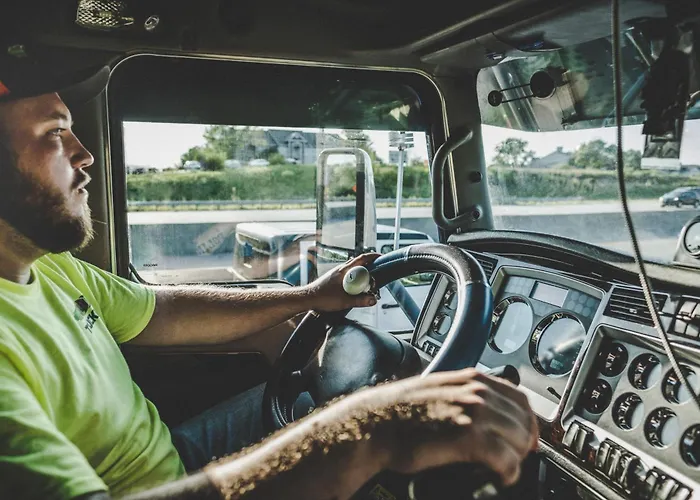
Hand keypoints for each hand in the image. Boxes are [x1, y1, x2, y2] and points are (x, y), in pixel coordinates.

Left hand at [304, 253, 380, 311]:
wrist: (307, 298)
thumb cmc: (322, 298)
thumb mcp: (344, 301)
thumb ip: (360, 300)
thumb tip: (373, 299)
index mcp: (344, 270)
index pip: (362, 258)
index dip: (373, 256)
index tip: (382, 257)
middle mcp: (340, 269)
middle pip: (359, 263)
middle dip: (370, 266)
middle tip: (378, 274)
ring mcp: (336, 273)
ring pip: (353, 269)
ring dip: (362, 274)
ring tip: (367, 283)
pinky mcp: (334, 278)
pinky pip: (348, 275)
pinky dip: (355, 278)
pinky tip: (355, 288)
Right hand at [358, 368, 538, 485]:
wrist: (374, 423)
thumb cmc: (398, 412)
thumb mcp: (438, 390)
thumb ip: (464, 395)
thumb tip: (483, 413)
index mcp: (471, 379)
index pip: (520, 398)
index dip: (529, 422)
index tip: (528, 438)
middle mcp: (477, 391)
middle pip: (524, 421)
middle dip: (523, 443)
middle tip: (514, 459)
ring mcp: (474, 412)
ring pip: (519, 440)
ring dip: (515, 458)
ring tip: (504, 469)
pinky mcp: (468, 437)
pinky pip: (506, 459)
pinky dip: (508, 472)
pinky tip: (500, 477)